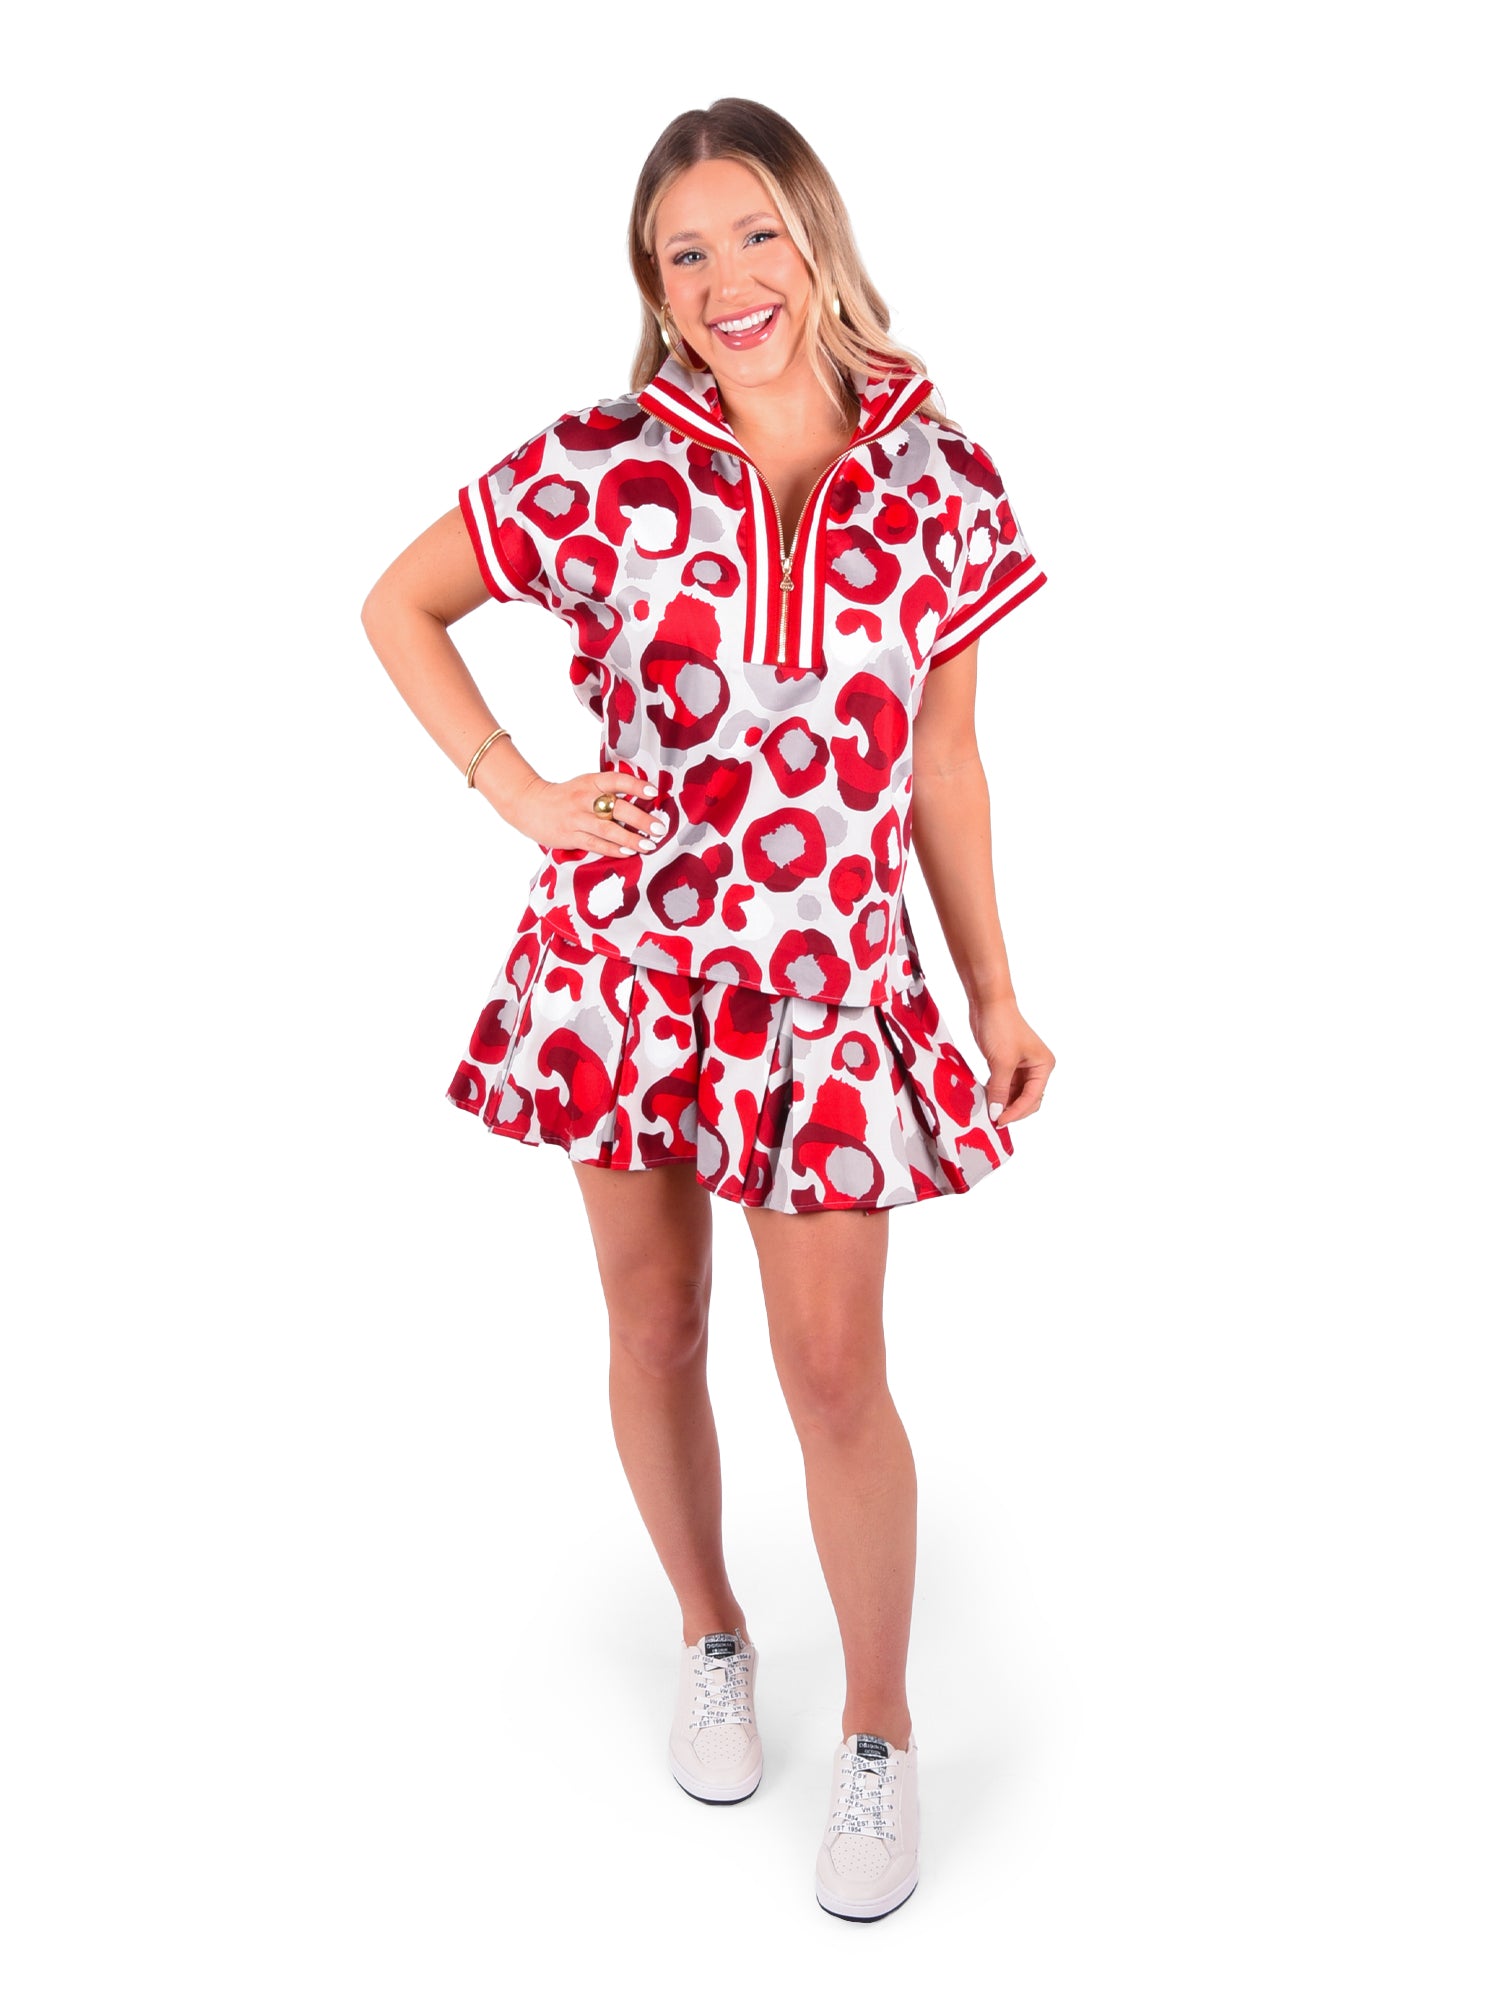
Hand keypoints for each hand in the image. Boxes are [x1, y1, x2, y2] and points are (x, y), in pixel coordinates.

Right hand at [507, 768, 668, 859]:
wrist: (530, 804)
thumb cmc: (566, 796)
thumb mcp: (585, 785)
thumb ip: (608, 790)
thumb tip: (643, 798)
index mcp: (590, 782)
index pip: (616, 780)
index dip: (635, 785)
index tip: (653, 792)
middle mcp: (584, 798)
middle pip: (616, 808)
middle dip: (640, 819)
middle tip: (659, 828)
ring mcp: (576, 818)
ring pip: (607, 830)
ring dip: (631, 838)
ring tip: (649, 845)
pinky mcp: (570, 836)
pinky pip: (595, 844)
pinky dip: (613, 849)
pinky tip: (629, 853)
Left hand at [970, 996, 1054, 1128]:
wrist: (988, 1003)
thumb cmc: (1001, 1027)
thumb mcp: (1001, 1062)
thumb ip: (999, 1090)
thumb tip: (996, 1114)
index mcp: (1044, 1066)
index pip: (1033, 1098)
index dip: (1016, 1112)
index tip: (999, 1121)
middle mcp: (1036, 1068)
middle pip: (1027, 1099)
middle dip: (1012, 1109)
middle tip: (993, 1119)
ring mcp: (1022, 1066)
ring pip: (1013, 1094)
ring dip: (1001, 1102)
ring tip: (986, 1110)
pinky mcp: (1006, 1063)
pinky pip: (1003, 1085)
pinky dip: (995, 1093)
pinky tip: (984, 1098)